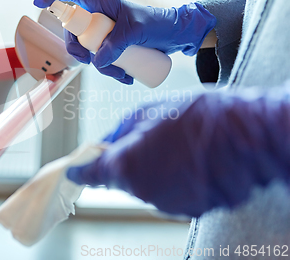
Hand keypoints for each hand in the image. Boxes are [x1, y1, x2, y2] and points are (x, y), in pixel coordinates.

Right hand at [34, 0, 215, 83]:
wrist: (178, 36)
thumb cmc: (159, 23)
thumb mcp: (137, 31)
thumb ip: (116, 45)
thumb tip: (97, 63)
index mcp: (103, 3)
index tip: (38, 2)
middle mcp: (100, 17)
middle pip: (75, 32)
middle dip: (79, 51)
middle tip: (91, 63)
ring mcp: (106, 33)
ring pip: (89, 51)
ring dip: (102, 68)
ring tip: (123, 76)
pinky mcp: (113, 47)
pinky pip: (102, 61)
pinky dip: (111, 72)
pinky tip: (126, 79)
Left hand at [66, 85, 289, 216]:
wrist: (246, 136)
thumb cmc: (196, 117)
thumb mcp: (147, 111)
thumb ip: (118, 132)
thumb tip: (104, 144)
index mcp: (125, 165)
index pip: (91, 175)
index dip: (81, 172)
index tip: (75, 171)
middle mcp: (141, 191)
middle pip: (121, 180)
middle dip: (126, 163)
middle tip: (147, 142)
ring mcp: (166, 203)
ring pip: (147, 188)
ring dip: (153, 171)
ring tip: (177, 148)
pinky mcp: (189, 209)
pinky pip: (170, 195)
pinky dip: (174, 181)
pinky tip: (191, 162)